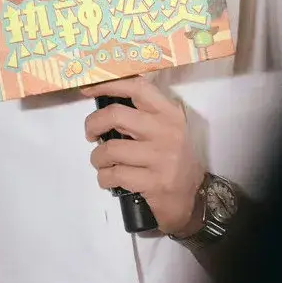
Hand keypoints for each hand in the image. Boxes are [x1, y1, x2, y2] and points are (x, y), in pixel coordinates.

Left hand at [81, 78, 205, 235]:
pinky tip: (109, 180)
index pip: (137, 88)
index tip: (88, 89)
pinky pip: (114, 175)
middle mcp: (168, 131)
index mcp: (169, 113)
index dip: (109, 84)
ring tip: (102, 163)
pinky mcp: (155, 182)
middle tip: (90, 134)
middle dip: (93, 124)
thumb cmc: (172, 160)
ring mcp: (162, 158)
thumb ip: (142, 114)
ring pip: (110, 149)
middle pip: (116, 115)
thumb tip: (104, 101)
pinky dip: (104, 178)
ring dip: (97, 158)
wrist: (193, 198)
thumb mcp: (166, 130)